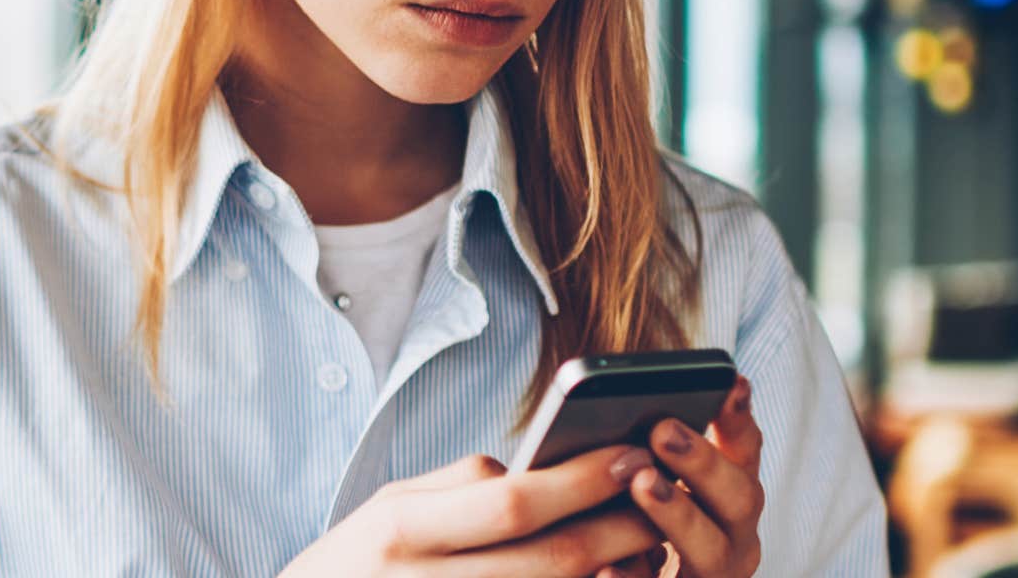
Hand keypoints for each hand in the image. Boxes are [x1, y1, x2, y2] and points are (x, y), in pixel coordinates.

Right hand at [280, 446, 664, 576]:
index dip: (580, 481)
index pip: (511, 501)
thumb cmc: (354, 560)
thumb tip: (537, 473)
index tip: (630, 452)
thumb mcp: (390, 507)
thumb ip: (460, 487)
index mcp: (402, 528)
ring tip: (651, 542)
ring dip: (615, 574)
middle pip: (549, 561)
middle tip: (663, 494)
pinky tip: (610, 577)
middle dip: (619, 527)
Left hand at [623, 375, 764, 577]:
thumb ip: (645, 456)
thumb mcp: (643, 486)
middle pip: (739, 498)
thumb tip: (617, 405)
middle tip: (664, 429)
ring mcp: (714, 575)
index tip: (731, 382)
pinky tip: (608, 568)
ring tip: (642, 481)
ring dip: (679, 513)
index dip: (738, 418)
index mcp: (729, 498)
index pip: (744, 450)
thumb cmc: (628, 531)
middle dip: (703, 461)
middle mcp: (733, 538)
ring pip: (710, 550)